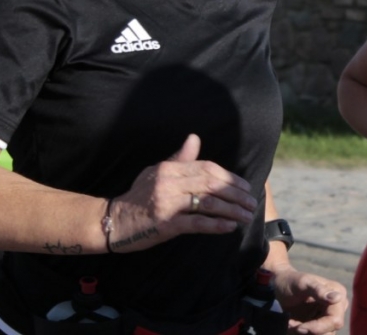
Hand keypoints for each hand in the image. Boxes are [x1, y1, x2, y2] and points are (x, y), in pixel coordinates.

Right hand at [107, 134, 256, 252]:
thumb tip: (194, 138)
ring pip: (208, 203)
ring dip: (232, 210)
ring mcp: (167, 203)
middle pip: (211, 184)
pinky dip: (216, 224)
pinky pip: (197, 223)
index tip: (245, 186)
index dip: (229, 177)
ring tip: (246, 216)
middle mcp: (169, 182)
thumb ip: (179, 159)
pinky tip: (230, 226)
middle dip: (235, 193)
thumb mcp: (156, 172)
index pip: (206, 168)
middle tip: (251, 202)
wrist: (115, 221)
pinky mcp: (166, 224)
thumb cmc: (138, 197)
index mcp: (169, 168)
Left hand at [268, 266, 347, 334]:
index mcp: (338, 293)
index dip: (318, 327)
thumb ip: (318, 290)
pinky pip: (316, 334)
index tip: (299, 327)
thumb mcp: (302, 283)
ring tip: (291, 323)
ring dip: (306, 333)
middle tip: (293, 325)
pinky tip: (293, 324)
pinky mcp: (321, 323)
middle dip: (310, 331)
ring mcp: (330, 316)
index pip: (335, 320)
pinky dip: (304, 333)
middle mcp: (338, 306)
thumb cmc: (290, 281)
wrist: (277, 286)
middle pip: (331, 331)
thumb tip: (338, 298)